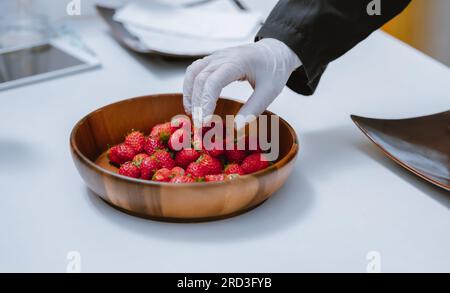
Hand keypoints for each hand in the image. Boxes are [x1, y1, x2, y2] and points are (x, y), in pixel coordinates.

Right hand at [183, 38, 300, 128]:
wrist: (276, 51)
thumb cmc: (274, 69)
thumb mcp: (270, 91)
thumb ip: (253, 109)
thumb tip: (236, 128)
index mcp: (238, 62)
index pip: (213, 81)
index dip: (206, 102)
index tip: (205, 121)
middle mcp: (223, 57)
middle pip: (200, 78)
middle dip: (197, 103)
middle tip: (199, 125)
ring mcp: (216, 57)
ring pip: (193, 72)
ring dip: (189, 94)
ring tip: (192, 114)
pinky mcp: (214, 60)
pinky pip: (195, 70)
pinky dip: (190, 86)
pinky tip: (194, 102)